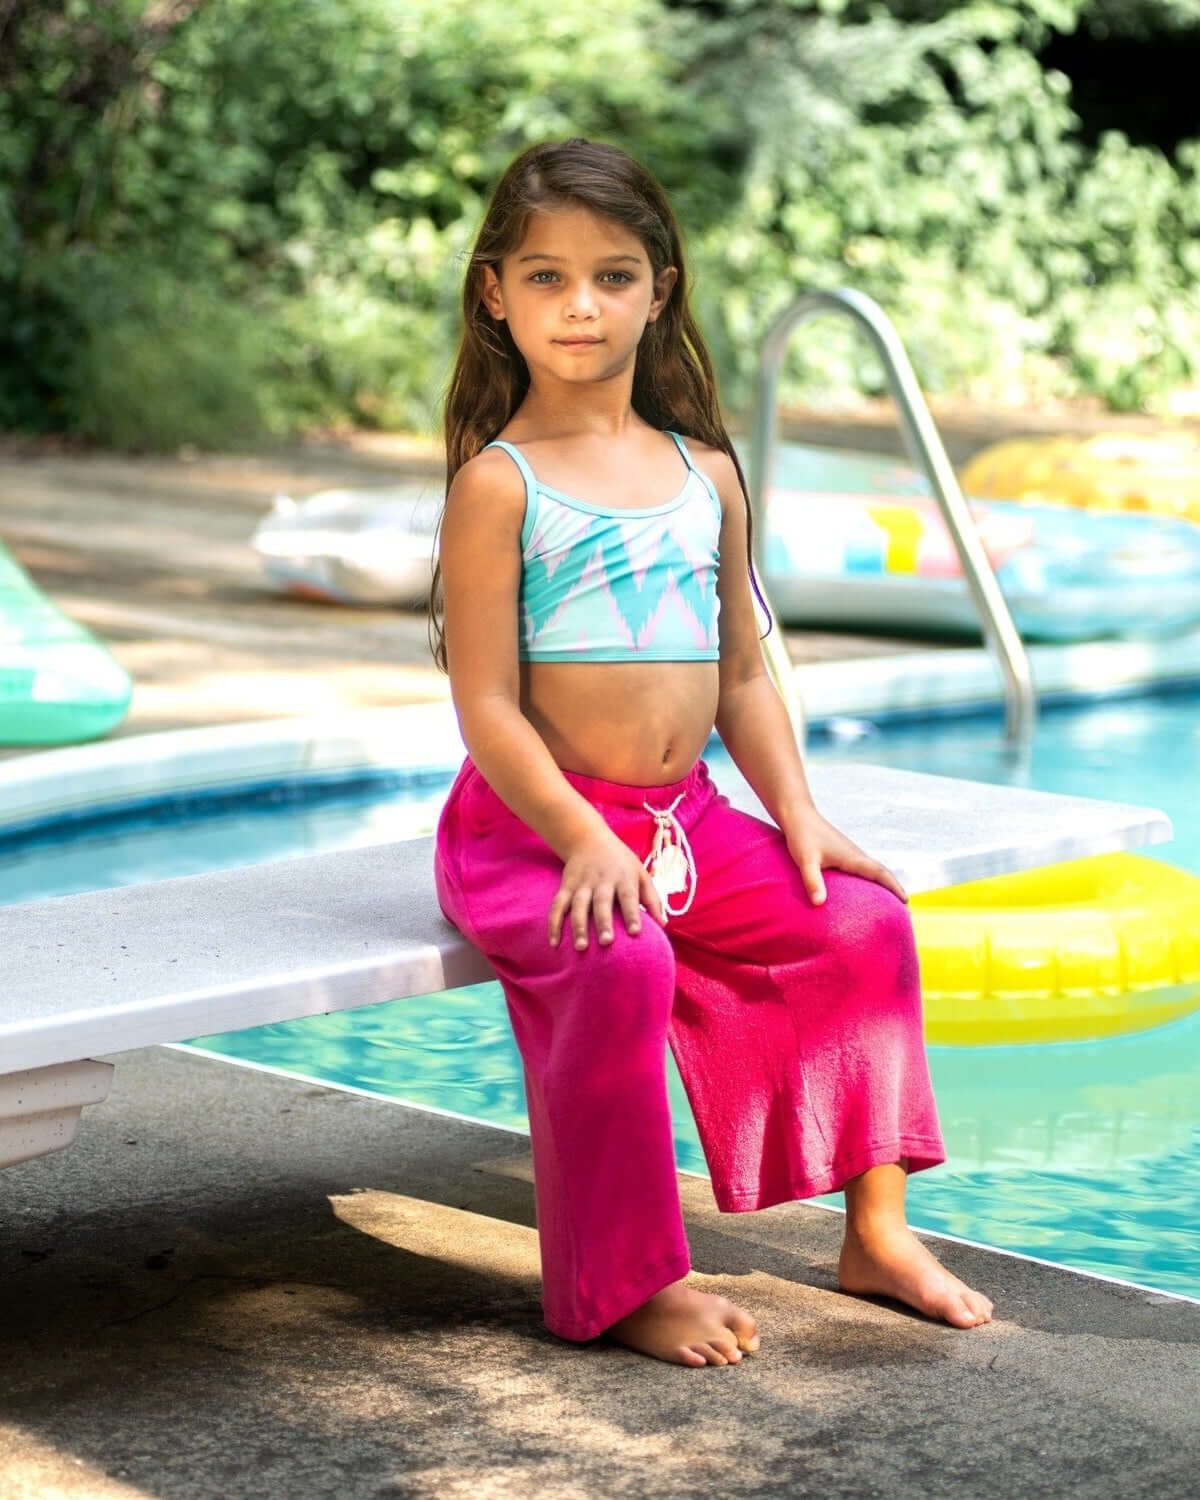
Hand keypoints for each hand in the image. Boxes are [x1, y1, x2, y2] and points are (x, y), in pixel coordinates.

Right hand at [548, 830, 666, 950]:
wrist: (588, 838)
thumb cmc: (621, 861)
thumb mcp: (640, 873)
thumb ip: (652, 899)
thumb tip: (664, 924)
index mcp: (623, 877)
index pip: (629, 897)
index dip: (632, 914)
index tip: (636, 932)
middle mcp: (602, 880)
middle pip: (602, 902)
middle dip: (603, 922)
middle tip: (606, 942)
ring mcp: (581, 883)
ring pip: (578, 905)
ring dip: (578, 926)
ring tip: (580, 947)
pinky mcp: (566, 886)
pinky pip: (557, 906)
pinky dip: (554, 924)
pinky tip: (555, 943)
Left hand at [782, 805, 906, 906]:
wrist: (797, 814)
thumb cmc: (801, 835)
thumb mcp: (805, 860)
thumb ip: (812, 881)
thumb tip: (819, 903)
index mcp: (852, 857)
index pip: (880, 873)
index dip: (894, 887)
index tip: (907, 901)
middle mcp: (855, 854)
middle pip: (881, 873)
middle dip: (894, 889)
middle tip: (905, 909)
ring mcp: (848, 852)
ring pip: (872, 869)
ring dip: (883, 883)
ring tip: (890, 902)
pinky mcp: (840, 852)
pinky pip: (861, 868)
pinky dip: (870, 879)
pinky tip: (864, 888)